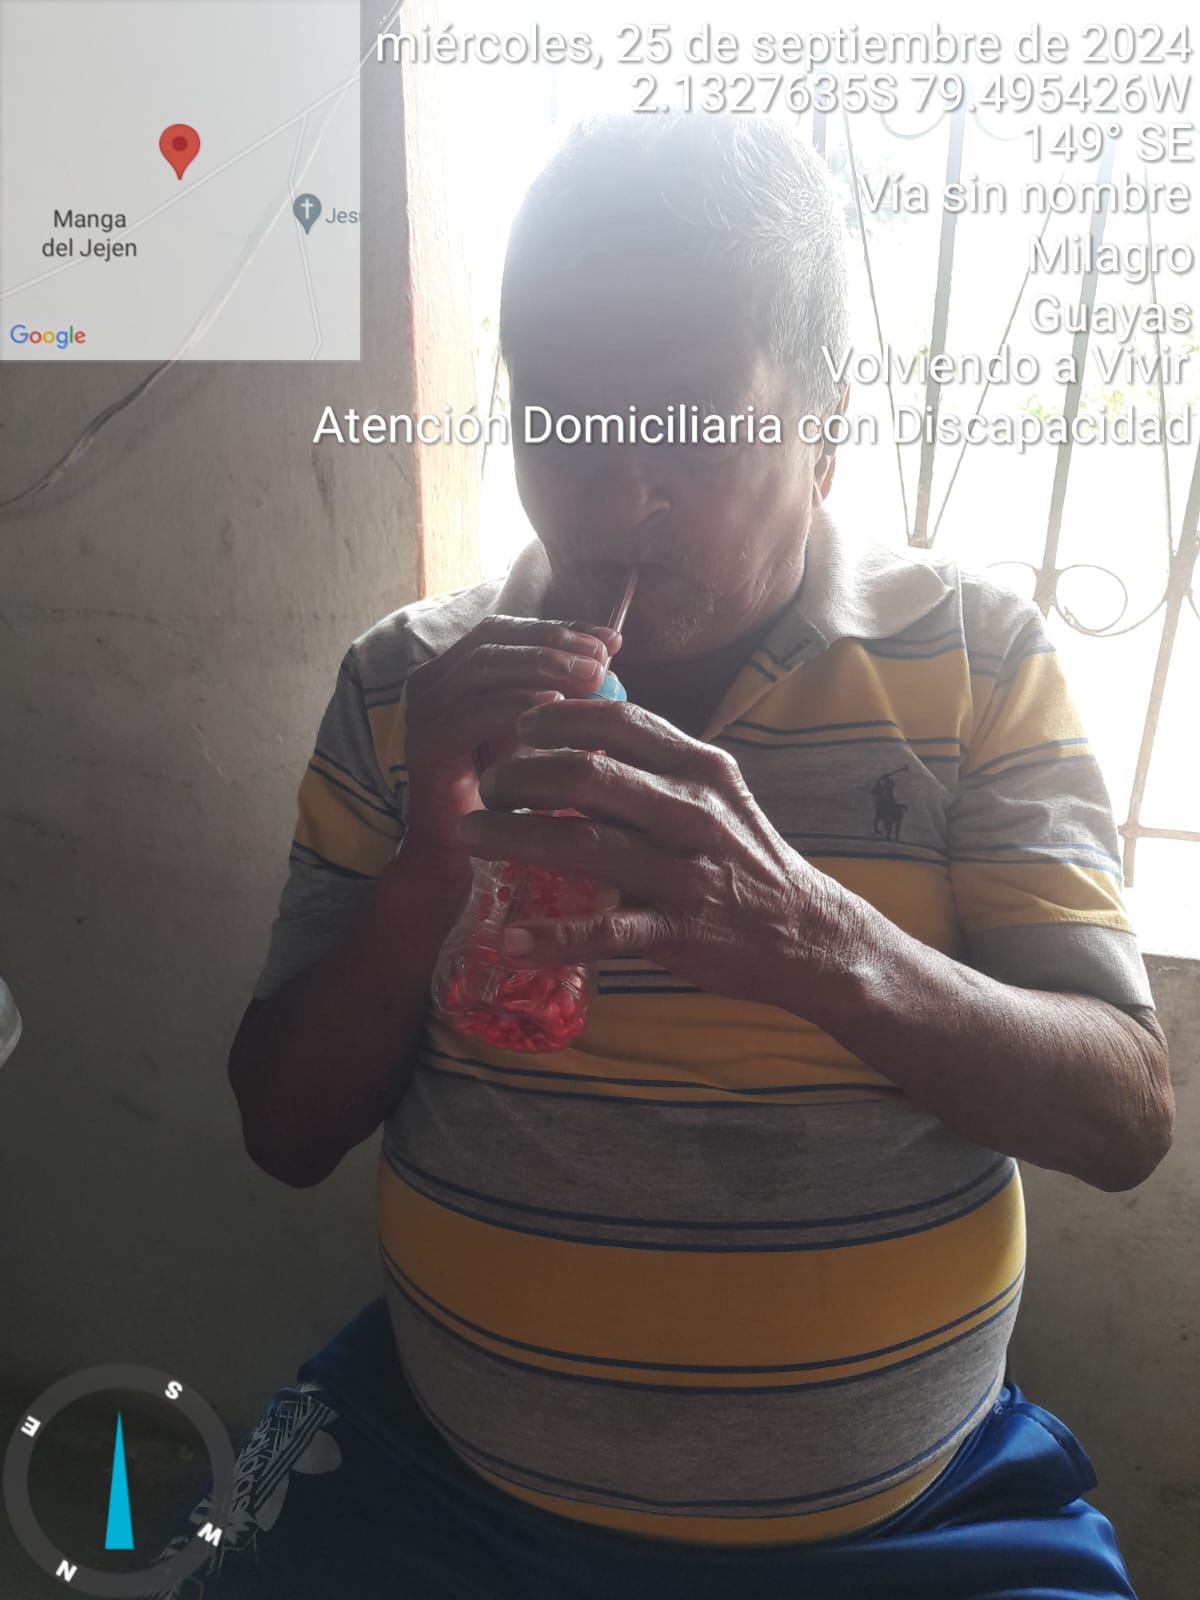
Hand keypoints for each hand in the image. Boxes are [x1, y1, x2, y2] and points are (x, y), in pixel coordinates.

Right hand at [400, 616, 619, 871]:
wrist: (451, 856)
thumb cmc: (497, 797)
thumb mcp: (531, 735)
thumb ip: (556, 699)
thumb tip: (606, 664)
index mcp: (455, 673)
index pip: (509, 631)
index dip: (560, 629)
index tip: (610, 640)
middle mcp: (433, 681)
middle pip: (496, 637)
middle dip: (555, 641)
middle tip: (603, 656)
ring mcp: (425, 709)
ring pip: (486, 664)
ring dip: (543, 664)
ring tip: (591, 675)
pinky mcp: (427, 743)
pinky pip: (476, 711)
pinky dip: (517, 703)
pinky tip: (556, 705)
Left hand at [456, 698, 859, 1006]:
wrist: (805, 933)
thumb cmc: (744, 857)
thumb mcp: (715, 794)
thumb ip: (656, 764)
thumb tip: (580, 734)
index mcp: (701, 769)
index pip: (619, 722)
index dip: (559, 717)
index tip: (518, 723)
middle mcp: (693, 812)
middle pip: (587, 776)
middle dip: (521, 776)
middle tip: (485, 788)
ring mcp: (685, 873)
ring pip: (584, 846)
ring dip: (513, 839)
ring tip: (469, 838)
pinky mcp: (678, 930)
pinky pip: (604, 933)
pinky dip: (552, 938)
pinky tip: (509, 939)